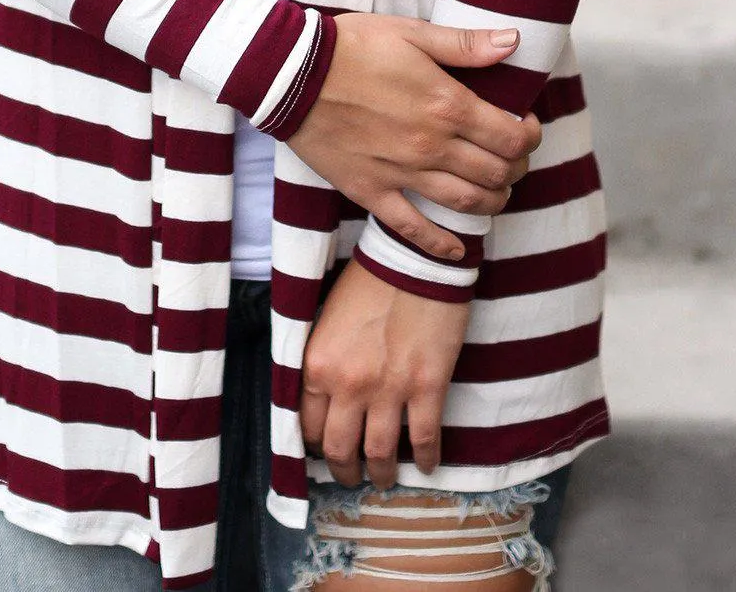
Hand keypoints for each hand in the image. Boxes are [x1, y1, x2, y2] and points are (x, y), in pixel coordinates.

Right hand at [285, 14, 541, 260]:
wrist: (291, 73)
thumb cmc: (352, 45)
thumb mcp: (411, 32)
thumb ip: (465, 45)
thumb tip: (514, 42)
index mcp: (447, 104)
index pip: (511, 136)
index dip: (529, 136)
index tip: (526, 127)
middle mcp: (432, 145)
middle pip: (496, 172)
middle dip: (515, 167)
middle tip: (513, 157)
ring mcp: (402, 173)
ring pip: (466, 203)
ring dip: (492, 201)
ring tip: (495, 191)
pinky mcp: (371, 191)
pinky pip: (412, 230)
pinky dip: (440, 245)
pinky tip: (457, 249)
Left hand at [300, 256, 468, 485]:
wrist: (413, 258)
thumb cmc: (368, 281)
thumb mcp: (327, 320)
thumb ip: (323, 361)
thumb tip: (323, 397)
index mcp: (318, 365)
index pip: (308, 425)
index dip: (316, 445)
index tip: (325, 448)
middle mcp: (349, 384)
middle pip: (339, 448)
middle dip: (344, 469)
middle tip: (351, 475)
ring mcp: (389, 388)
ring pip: (379, 452)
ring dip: (380, 473)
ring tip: (383, 477)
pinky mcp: (427, 386)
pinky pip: (423, 438)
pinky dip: (424, 459)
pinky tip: (425, 466)